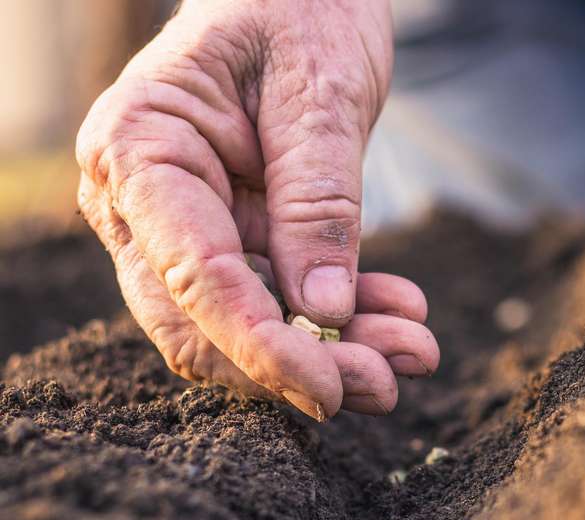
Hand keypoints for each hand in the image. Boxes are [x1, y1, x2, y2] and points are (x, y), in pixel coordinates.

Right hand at [76, 0, 438, 419]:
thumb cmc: (301, 7)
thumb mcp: (321, 93)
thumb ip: (318, 201)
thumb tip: (325, 314)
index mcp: (140, 149)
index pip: (193, 277)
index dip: (261, 346)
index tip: (331, 388)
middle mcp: (143, 201)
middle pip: (203, 325)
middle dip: (297, 367)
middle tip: (389, 383)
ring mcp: (185, 225)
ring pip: (245, 326)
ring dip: (332, 352)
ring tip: (416, 351)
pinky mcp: (234, 237)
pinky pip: (279, 300)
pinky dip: (341, 319)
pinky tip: (401, 314)